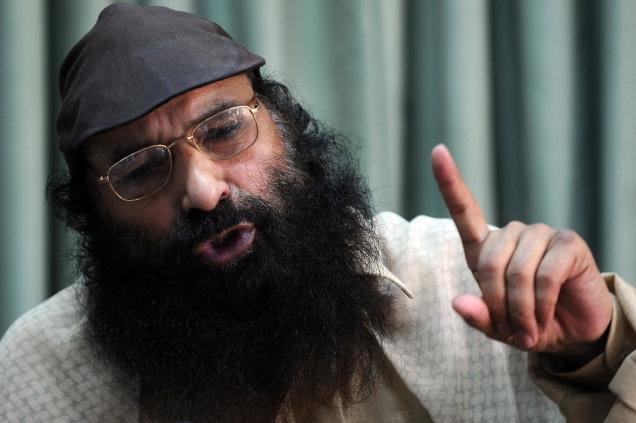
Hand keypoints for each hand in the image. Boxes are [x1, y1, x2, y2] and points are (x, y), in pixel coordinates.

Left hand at [431, 144, 612, 353]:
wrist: (575, 331)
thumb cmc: (530, 322)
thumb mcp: (499, 327)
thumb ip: (478, 316)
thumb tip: (458, 303)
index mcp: (487, 248)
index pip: (464, 210)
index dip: (449, 181)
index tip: (437, 151)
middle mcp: (513, 233)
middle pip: (489, 262)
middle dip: (497, 304)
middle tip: (512, 329)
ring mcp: (542, 234)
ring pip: (517, 272)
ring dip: (521, 310)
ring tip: (529, 327)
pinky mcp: (568, 243)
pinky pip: (545, 277)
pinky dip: (542, 305)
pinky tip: (547, 316)